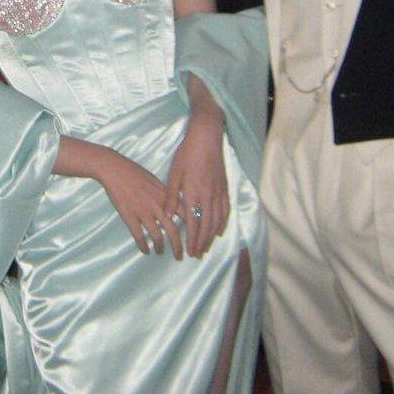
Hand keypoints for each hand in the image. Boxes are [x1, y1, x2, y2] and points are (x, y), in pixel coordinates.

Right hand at [91, 147, 183, 259]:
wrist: (114, 169)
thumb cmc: (135, 172)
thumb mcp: (156, 181)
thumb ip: (167, 196)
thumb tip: (174, 208)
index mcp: (166, 196)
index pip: (185, 215)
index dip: (192, 230)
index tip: (194, 240)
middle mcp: (157, 206)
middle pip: (173, 231)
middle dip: (178, 247)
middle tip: (180, 256)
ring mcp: (143, 211)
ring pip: (157, 236)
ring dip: (160, 248)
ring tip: (160, 252)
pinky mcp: (129, 216)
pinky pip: (139, 236)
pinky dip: (143, 246)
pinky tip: (145, 251)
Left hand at [164, 122, 230, 257]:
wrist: (207, 139)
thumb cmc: (187, 154)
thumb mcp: (174, 174)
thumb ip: (171, 196)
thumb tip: (167, 215)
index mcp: (194, 194)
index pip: (193, 223)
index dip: (192, 239)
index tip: (189, 250)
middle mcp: (208, 196)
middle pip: (206, 225)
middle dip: (202, 242)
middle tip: (198, 254)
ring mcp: (219, 193)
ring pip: (218, 220)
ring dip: (212, 236)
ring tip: (207, 247)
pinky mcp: (225, 188)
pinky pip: (226, 210)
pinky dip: (223, 223)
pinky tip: (220, 230)